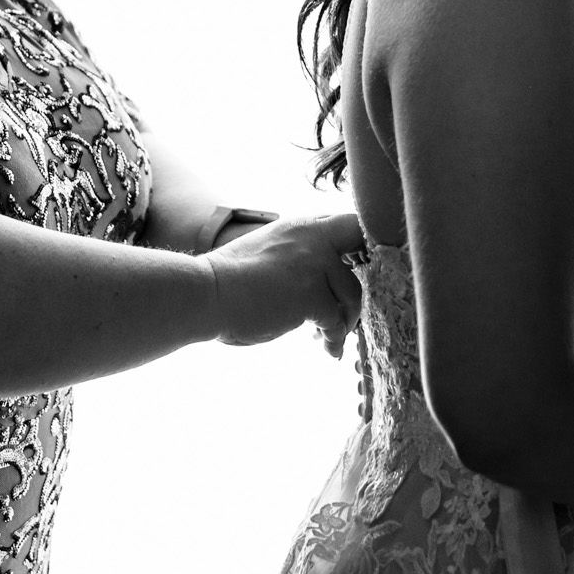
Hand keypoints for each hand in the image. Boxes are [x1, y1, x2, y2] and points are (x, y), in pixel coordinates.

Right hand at [203, 213, 363, 356]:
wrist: (207, 293)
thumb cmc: (229, 280)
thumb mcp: (268, 249)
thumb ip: (298, 253)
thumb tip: (322, 278)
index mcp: (300, 226)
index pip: (347, 223)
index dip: (358, 244)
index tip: (355, 268)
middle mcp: (312, 238)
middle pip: (361, 243)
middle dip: (367, 269)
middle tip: (354, 298)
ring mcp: (314, 265)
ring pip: (352, 293)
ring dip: (347, 319)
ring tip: (331, 335)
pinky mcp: (311, 296)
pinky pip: (336, 323)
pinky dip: (334, 340)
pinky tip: (328, 350)